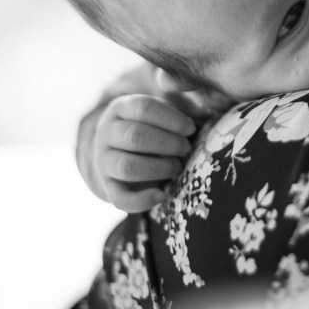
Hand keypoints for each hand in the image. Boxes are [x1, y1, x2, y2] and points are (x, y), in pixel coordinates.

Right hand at [87, 92, 195, 212]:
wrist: (120, 148)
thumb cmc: (151, 125)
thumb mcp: (161, 110)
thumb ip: (182, 108)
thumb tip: (205, 114)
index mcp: (121, 108)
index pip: (144, 108)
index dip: (171, 118)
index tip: (191, 128)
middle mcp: (107, 133)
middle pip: (135, 136)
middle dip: (167, 144)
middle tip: (186, 148)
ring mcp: (103, 161)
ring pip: (127, 167)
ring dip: (158, 169)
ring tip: (177, 167)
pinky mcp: (107, 186)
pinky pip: (119, 198)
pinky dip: (141, 201)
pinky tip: (162, 195)